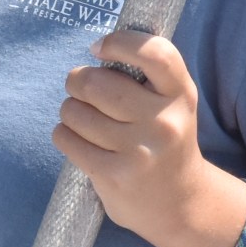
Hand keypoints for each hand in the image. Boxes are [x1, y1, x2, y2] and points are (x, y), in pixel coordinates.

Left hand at [54, 30, 245, 246]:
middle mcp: (164, 123)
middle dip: (78, 81)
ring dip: (70, 110)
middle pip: (95, 82)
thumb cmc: (164, 137)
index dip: (119, 42)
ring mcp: (140, 152)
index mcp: (181, 94)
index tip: (98, 50)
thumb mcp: (171, 101)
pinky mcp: (114, 176)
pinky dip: (64, 134)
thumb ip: (145, 72)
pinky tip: (79, 139)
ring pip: (75, 111)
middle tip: (81, 88)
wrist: (181, 203)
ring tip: (84, 118)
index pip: (154, 53)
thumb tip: (97, 48)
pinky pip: (66, 138)